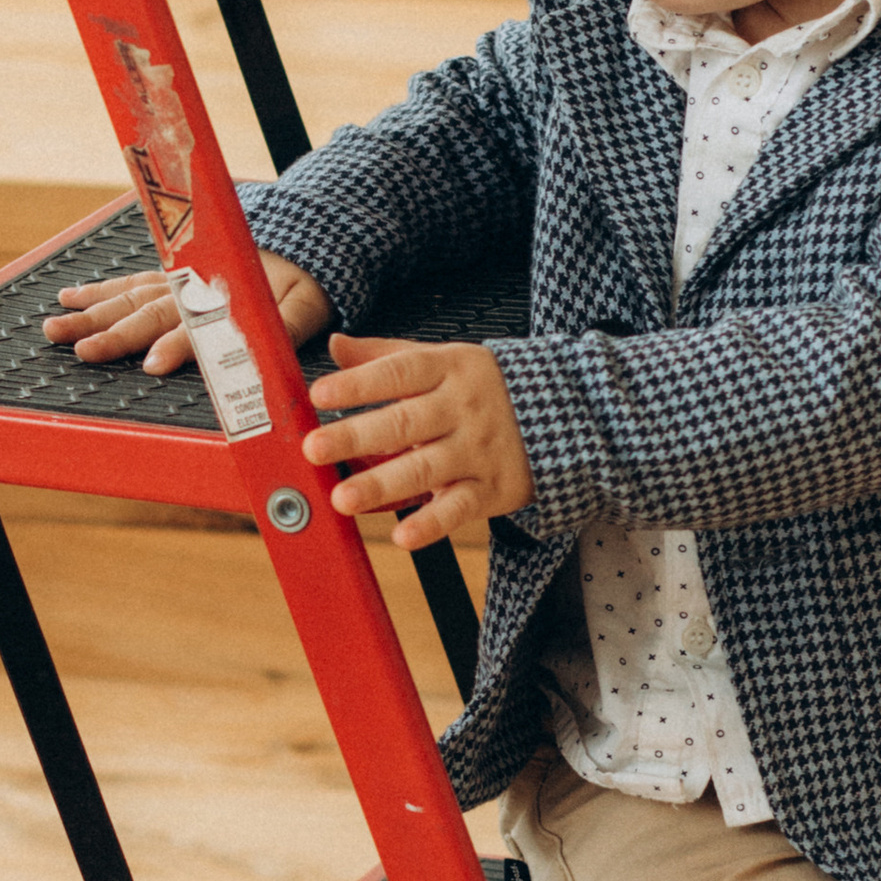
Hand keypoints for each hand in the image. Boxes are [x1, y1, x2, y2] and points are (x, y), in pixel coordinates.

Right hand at [43, 249, 331, 376]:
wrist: (303, 236)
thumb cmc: (306, 279)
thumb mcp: (307, 305)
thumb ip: (286, 326)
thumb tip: (266, 353)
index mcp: (229, 299)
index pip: (199, 327)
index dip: (177, 347)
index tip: (152, 366)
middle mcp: (196, 288)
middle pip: (150, 313)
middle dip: (113, 332)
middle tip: (80, 350)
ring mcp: (179, 279)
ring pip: (130, 295)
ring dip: (92, 312)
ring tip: (56, 326)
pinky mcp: (172, 273)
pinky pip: (131, 280)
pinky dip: (100, 289)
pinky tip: (72, 296)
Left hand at [302, 336, 530, 550]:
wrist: (566, 411)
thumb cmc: (486, 388)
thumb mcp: (443, 360)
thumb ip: (386, 355)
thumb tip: (336, 346)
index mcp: (448, 370)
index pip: (398, 373)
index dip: (358, 383)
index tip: (319, 393)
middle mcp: (462, 408)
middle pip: (404, 422)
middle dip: (356, 436)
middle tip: (314, 449)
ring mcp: (477, 450)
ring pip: (426, 468)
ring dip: (382, 485)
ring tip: (343, 498)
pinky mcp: (492, 488)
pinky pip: (458, 508)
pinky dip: (431, 524)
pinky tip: (403, 535)